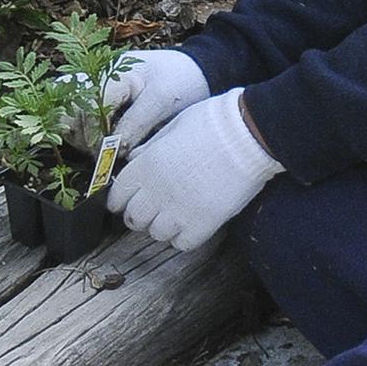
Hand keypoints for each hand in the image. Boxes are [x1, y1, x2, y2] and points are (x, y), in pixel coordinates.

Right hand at [68, 48, 209, 153]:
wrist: (194, 68)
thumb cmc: (181, 79)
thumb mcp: (163, 100)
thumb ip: (136, 123)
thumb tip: (114, 151)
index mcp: (113, 72)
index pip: (88, 106)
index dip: (95, 135)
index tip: (109, 155)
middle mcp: (95, 74)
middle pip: (68, 108)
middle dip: (81, 135)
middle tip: (102, 154)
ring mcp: (91, 84)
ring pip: (65, 112)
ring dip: (77, 134)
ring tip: (100, 149)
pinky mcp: (93, 95)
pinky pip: (72, 114)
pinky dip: (78, 131)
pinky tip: (97, 142)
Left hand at [106, 89, 282, 251]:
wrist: (249, 134)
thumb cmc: (212, 121)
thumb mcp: (172, 125)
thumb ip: (150, 148)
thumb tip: (135, 160)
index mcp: (147, 165)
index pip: (118, 195)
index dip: (119, 200)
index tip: (124, 201)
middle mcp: (157, 191)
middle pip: (134, 219)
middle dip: (138, 216)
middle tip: (148, 210)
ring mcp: (180, 210)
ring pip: (156, 234)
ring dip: (160, 227)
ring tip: (171, 217)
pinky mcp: (204, 223)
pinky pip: (182, 243)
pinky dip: (182, 238)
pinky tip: (189, 225)